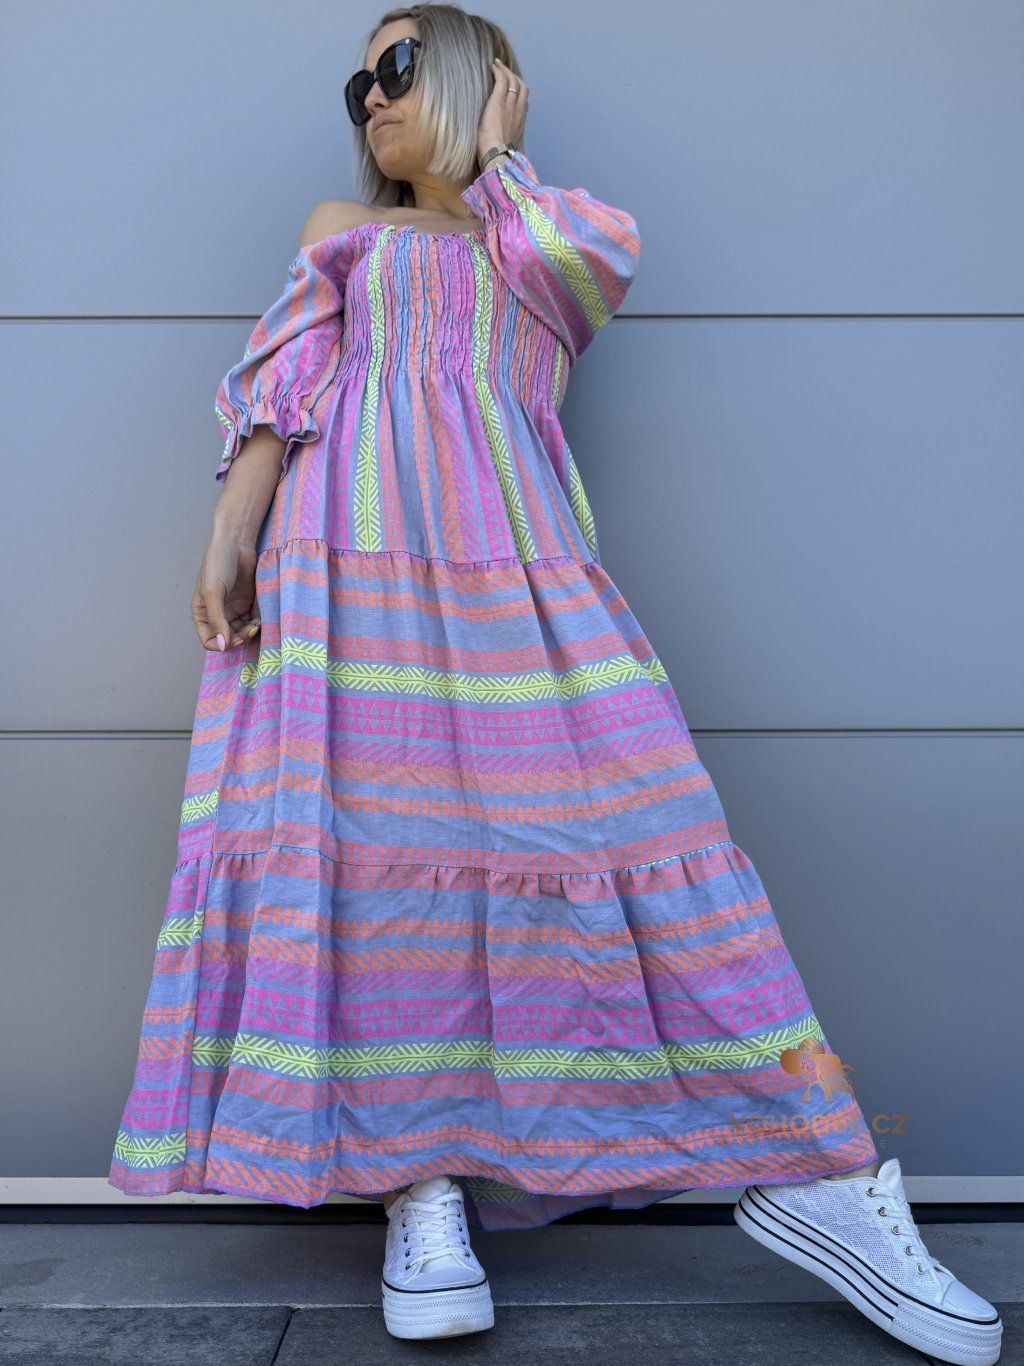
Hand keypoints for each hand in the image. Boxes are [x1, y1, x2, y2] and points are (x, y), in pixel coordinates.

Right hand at [191, 530, 261, 651]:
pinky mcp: (246, 603)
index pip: (209, 640)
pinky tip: (261, 620)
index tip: (235, 638)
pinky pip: (251, 622)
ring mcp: (232, 609)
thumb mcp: (213, 592)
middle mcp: (217, 614)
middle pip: (227, 639)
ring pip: (240, 632)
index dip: (221, 644)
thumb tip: (222, 646)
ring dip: (249, 633)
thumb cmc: (218, 564)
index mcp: (202, 613)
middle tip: (251, 631)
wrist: (236, 542)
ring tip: (257, 624)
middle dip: (239, 639)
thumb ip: (217, 620)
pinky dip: (256, 625)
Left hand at [477, 57, 526, 164]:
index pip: (523, 103)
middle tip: (504, 72)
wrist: (497, 157)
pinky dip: (499, 71)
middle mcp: (518, 112)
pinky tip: (492, 66)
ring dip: (505, 71)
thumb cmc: (497, 158)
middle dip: (514, 77)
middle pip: (522, 88)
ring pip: (513, 81)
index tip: (510, 88)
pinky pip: (502, 80)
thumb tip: (495, 146)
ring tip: (497, 65)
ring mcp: (510, 106)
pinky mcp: (499, 102)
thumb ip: (503, 143)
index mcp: (520, 124)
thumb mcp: (504, 149)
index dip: (518, 93)